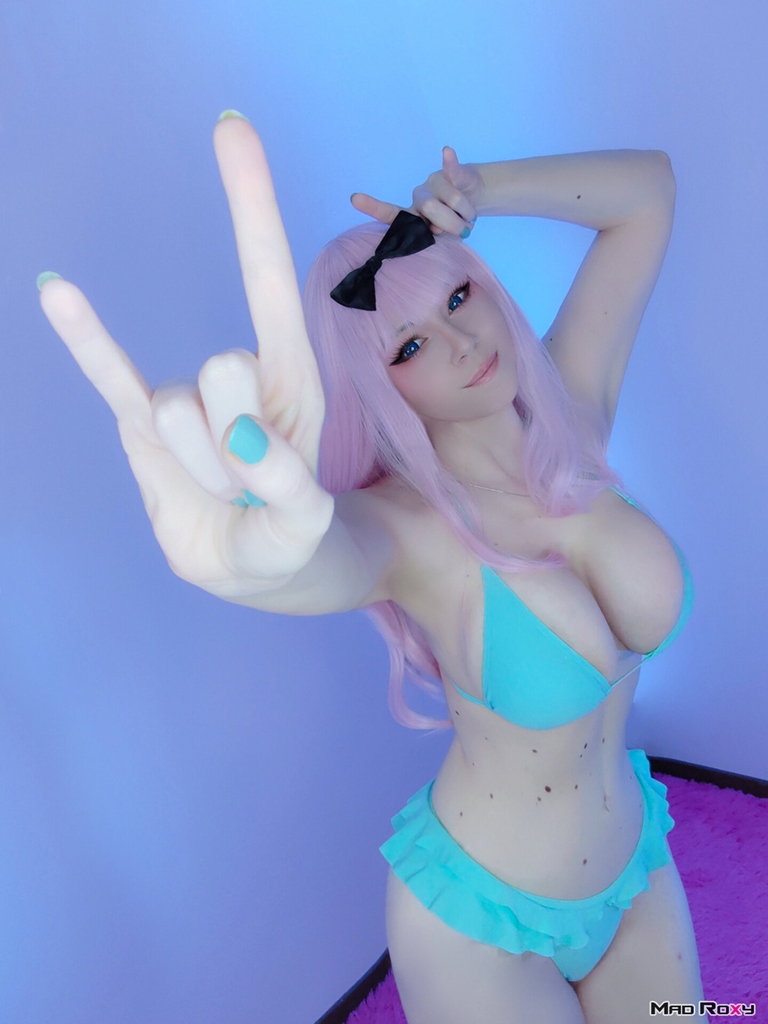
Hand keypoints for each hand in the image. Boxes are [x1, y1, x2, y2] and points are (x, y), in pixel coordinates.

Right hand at [39, 116, 332, 598]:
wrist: (262, 567)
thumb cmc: (298, 531)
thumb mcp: (311, 522)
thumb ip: (288, 486)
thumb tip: (238, 444)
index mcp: (290, 375)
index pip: (268, 279)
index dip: (251, 208)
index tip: (232, 130)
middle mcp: (236, 373)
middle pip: (221, 371)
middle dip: (241, 444)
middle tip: (259, 489)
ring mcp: (185, 400)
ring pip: (176, 411)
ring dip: (205, 473)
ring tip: (228, 500)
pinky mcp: (141, 431)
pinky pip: (111, 382)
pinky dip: (86, 342)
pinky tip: (56, 292)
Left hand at [351, 146, 483, 234]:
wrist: (475, 200)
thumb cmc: (454, 223)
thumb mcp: (446, 237)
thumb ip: (437, 234)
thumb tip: (436, 228)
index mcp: (412, 216)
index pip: (390, 213)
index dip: (373, 207)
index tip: (354, 198)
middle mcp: (419, 198)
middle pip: (431, 208)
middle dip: (452, 224)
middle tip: (462, 232)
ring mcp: (434, 183)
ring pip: (451, 198)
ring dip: (466, 214)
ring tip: (469, 220)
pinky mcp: (452, 173)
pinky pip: (452, 170)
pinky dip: (450, 162)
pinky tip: (447, 152)